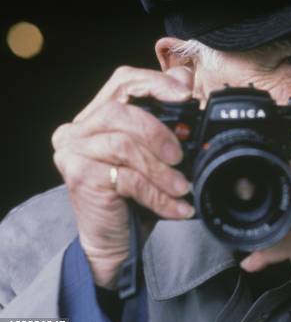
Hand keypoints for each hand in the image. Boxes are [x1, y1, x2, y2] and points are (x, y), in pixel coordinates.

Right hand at [52, 65, 195, 287]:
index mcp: (96, 115)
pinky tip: (175, 206)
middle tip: (180, 156)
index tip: (186, 94)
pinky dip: (158, 194)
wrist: (114, 242)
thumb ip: (167, 119)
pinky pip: (127, 178)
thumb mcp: (156, 154)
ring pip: (125, 145)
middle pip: (121, 110)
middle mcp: (77, 129)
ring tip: (182, 188)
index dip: (155, 82)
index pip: (124, 81)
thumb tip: (187, 80)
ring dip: (161, 170)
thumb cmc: (136, 195)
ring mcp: (73, 152)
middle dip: (159, 132)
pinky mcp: (80, 177)